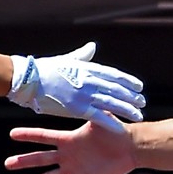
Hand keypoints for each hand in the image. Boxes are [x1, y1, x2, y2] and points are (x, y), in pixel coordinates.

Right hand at [7, 42, 144, 132]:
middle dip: (131, 97)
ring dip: (127, 109)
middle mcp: (90, 81)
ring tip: (139, 115)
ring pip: (112, 103)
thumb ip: (83, 55)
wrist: (30, 80)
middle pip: (117, 89)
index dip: (128, 81)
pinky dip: (110, 122)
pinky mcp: (77, 108)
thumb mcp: (68, 59)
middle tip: (143, 103)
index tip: (139, 87)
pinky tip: (120, 127)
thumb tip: (92, 46)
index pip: (114, 75)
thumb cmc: (46, 69)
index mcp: (88, 68)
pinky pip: (98, 116)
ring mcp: (84, 94)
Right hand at [7, 120, 137, 173]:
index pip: (44, 137)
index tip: (12, 134)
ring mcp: (74, 170)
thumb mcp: (101, 118)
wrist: (129, 148)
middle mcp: (68, 156)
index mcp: (69, 140)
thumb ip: (90, 110)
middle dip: (24, 161)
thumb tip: (85, 96)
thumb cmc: (116, 130)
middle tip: (7, 164)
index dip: (28, 135)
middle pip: (41, 159)